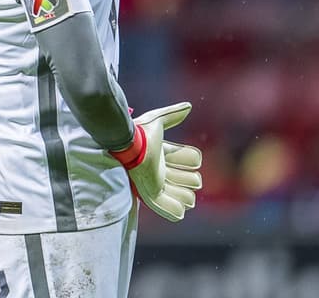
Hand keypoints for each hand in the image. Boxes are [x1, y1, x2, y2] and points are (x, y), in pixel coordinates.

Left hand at [110, 102, 203, 221]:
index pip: (192, 161)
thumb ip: (172, 114)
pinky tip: (177, 203)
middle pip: (192, 181)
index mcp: (166, 156)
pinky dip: (177, 210)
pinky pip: (172, 212)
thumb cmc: (139, 133)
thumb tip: (188, 106)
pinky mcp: (152, 195)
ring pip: (187, 197)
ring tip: (179, 187)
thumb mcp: (157, 121)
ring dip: (187, 194)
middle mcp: (163, 172)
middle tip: (179, 171)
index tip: (180, 154)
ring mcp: (159, 185)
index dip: (189, 158)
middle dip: (191, 178)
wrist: (125, 146)